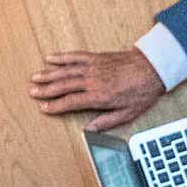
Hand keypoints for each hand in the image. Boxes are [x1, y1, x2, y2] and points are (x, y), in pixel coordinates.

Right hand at [29, 46, 167, 132]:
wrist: (153, 68)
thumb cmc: (143, 91)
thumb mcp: (128, 113)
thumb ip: (107, 122)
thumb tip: (90, 130)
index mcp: (99, 96)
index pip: (71, 102)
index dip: (55, 106)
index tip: (44, 108)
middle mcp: (93, 81)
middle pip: (63, 85)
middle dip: (46, 90)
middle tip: (32, 92)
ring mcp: (93, 67)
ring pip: (66, 71)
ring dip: (49, 74)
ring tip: (34, 77)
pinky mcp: (96, 57)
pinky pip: (75, 56)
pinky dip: (62, 57)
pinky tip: (50, 58)